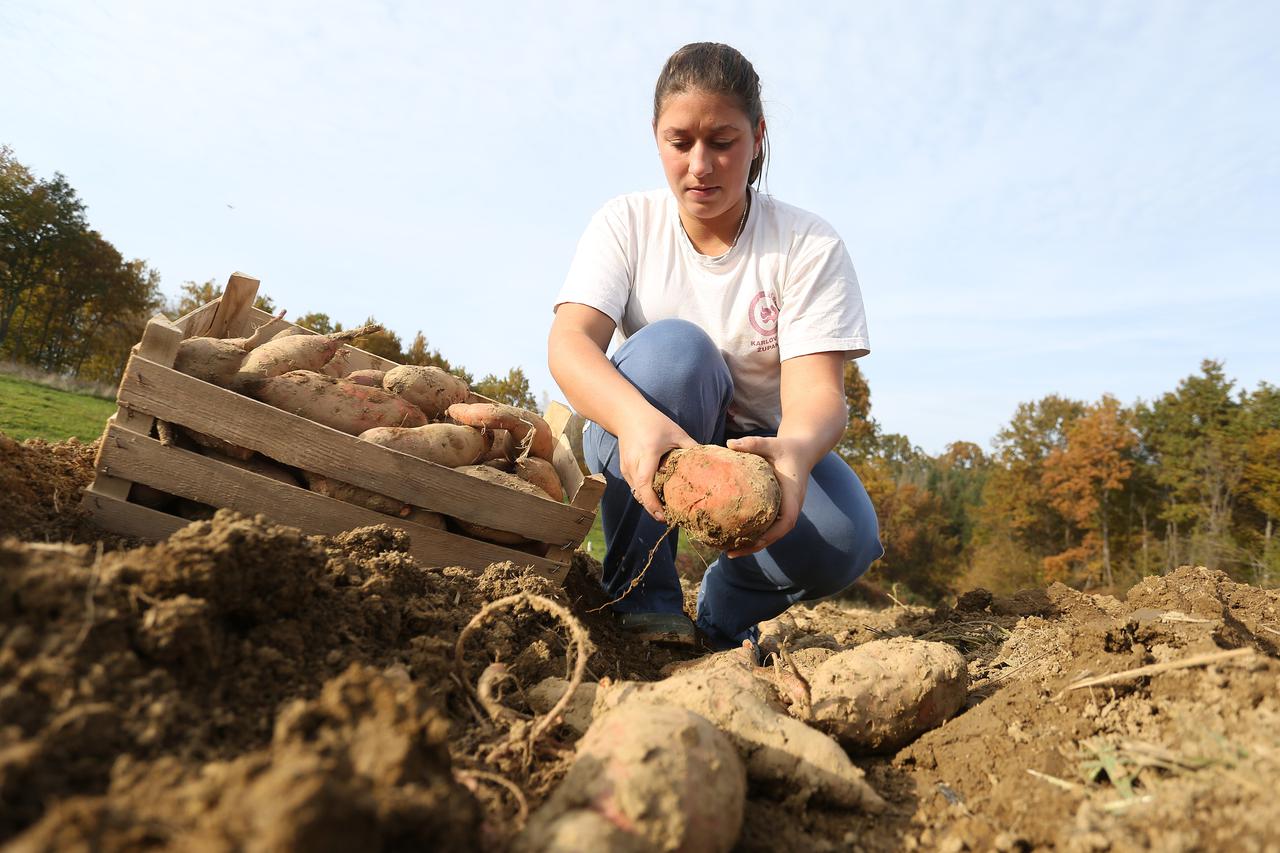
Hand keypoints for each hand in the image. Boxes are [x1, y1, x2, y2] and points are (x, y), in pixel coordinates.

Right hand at [617, 410, 697, 523]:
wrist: (627, 415)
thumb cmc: (654, 422)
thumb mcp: (676, 433)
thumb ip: (692, 447)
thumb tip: (710, 460)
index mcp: (647, 456)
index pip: (646, 486)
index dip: (654, 504)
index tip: (665, 516)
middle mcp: (633, 465)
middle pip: (641, 496)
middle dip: (654, 509)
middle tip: (671, 518)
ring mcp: (626, 468)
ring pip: (637, 493)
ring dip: (649, 502)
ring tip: (665, 509)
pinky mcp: (624, 469)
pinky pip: (634, 487)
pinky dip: (644, 494)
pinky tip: (657, 495)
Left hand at [723, 435, 813, 557]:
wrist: (803, 450)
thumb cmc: (786, 447)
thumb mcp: (771, 443)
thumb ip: (753, 443)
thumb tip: (729, 443)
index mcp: (792, 495)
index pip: (786, 521)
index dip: (770, 534)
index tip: (751, 542)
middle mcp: (792, 507)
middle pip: (776, 535)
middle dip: (755, 546)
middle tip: (729, 553)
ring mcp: (787, 510)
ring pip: (771, 534)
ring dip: (752, 545)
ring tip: (727, 552)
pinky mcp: (780, 510)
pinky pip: (768, 527)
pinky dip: (754, 535)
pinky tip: (734, 538)